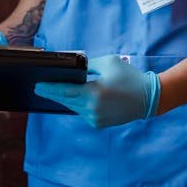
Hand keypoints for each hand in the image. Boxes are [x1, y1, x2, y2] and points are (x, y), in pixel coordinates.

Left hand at [34, 54, 160, 128]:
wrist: (149, 98)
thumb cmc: (129, 77)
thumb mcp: (108, 63)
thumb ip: (88, 65)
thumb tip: (73, 68)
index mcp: (93, 93)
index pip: (65, 92)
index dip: (49, 89)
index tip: (37, 86)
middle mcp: (92, 109)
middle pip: (66, 101)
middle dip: (53, 94)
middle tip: (39, 88)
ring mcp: (96, 119)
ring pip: (74, 108)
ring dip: (66, 100)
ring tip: (54, 91)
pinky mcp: (100, 124)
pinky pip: (83, 113)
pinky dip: (77, 105)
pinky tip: (72, 98)